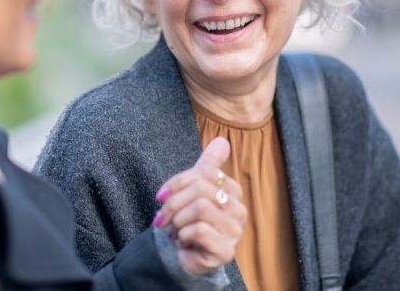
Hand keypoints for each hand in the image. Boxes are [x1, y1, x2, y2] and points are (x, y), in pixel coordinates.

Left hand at [153, 137, 246, 274]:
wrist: (186, 257)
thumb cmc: (190, 221)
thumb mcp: (194, 189)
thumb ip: (208, 165)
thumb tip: (221, 140)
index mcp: (233, 190)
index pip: (205, 171)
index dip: (177, 182)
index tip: (160, 196)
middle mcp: (239, 209)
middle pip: (201, 189)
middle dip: (174, 203)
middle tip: (163, 217)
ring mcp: (235, 231)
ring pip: (200, 208)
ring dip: (178, 220)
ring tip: (175, 230)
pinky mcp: (226, 251)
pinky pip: (200, 230)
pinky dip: (183, 235)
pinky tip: (183, 241)